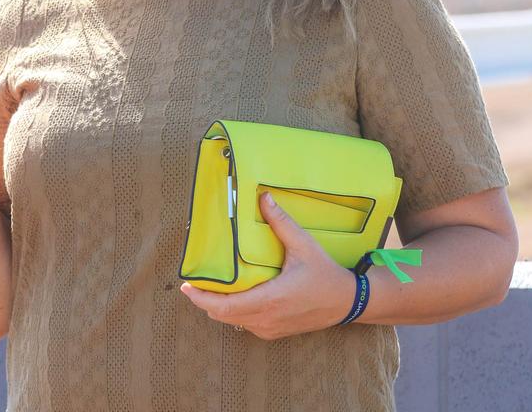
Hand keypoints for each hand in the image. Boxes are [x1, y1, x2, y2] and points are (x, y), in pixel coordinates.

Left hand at [180, 191, 357, 339]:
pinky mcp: (274, 331)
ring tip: (210, 287)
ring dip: (219, 308)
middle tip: (193, 283)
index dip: (201, 299)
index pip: (224, 307)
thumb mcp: (303, 245)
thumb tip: (264, 198)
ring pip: (233, 322)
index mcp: (268, 300)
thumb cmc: (324, 274)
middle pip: (223, 316)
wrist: (345, 301)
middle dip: (205, 301)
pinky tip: (234, 296)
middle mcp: (265, 319)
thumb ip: (281, 222)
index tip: (186, 287)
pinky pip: (246, 324)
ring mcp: (269, 328)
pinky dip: (234, 313)